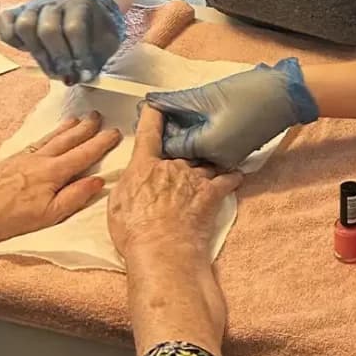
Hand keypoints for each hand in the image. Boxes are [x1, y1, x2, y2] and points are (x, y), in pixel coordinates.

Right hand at [0, 0, 125, 83]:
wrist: (85, 7)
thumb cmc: (97, 29)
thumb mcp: (107, 40)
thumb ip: (99, 58)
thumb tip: (86, 82)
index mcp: (80, 1)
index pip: (74, 28)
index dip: (79, 55)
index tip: (85, 76)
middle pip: (48, 29)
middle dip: (59, 58)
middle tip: (67, 76)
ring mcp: (32, 4)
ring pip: (24, 25)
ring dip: (37, 53)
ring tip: (51, 69)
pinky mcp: (17, 11)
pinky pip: (4, 22)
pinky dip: (11, 39)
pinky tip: (27, 51)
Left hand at [0, 113, 120, 248]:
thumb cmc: (12, 219)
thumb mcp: (50, 215)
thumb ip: (75, 196)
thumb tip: (99, 180)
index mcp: (54, 173)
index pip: (84, 154)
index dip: (101, 143)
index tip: (115, 132)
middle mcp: (41, 159)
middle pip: (69, 140)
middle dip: (86, 128)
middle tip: (99, 116)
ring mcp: (24, 157)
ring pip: (52, 137)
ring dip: (68, 128)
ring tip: (79, 119)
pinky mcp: (11, 159)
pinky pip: (36, 141)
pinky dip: (48, 134)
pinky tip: (50, 134)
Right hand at [108, 107, 241, 257]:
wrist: (163, 250)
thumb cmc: (135, 232)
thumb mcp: (118, 204)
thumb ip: (128, 184)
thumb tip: (133, 178)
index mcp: (145, 166)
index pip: (149, 132)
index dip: (153, 114)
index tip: (157, 105)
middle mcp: (172, 165)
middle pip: (182, 146)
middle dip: (185, 142)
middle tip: (187, 142)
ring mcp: (194, 177)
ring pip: (205, 161)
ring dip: (208, 160)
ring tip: (213, 157)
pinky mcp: (212, 193)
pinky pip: (228, 179)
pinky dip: (233, 176)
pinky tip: (237, 175)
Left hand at [146, 57, 318, 168]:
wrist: (288, 96)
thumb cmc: (250, 93)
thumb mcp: (209, 95)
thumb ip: (177, 102)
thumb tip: (152, 102)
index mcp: (207, 147)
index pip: (168, 146)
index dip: (157, 127)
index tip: (152, 109)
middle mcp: (216, 160)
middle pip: (181, 152)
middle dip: (170, 131)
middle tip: (164, 107)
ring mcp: (228, 158)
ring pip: (195, 151)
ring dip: (186, 133)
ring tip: (180, 110)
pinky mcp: (236, 152)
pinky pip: (210, 149)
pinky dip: (201, 136)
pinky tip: (199, 117)